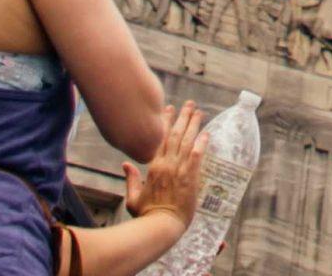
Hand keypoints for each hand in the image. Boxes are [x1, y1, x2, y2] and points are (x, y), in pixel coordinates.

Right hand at [125, 102, 207, 230]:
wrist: (160, 227)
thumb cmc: (146, 216)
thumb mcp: (133, 198)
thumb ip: (131, 179)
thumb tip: (125, 164)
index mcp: (152, 168)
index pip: (160, 139)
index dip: (165, 122)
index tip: (170, 109)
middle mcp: (166, 164)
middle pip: (175, 135)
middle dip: (183, 117)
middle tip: (190, 103)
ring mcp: (178, 170)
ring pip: (187, 141)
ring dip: (193, 124)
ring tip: (199, 111)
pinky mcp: (190, 177)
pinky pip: (197, 155)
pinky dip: (201, 143)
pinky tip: (206, 133)